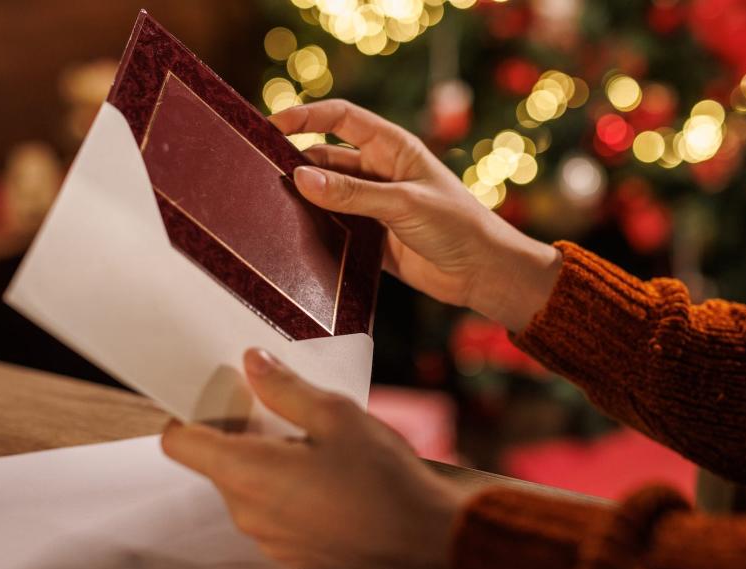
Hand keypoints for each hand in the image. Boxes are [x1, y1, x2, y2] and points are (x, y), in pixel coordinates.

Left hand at [161, 349, 470, 568]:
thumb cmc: (382, 475)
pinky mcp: (292, 555)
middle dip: (239, 435)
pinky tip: (329, 482)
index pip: (179, 443)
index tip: (223, 398)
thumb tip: (250, 362)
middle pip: (216, 464)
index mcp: (246, 474)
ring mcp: (268, 541)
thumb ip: (284, 388)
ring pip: (245, 489)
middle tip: (286, 413)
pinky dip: (284, 493)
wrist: (427, 541)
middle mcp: (246, 513)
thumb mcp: (336, 415)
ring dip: (265, 465)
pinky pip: (270, 514)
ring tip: (315, 448)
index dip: (190, 415)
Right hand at [270, 100, 561, 332]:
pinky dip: (316, 231)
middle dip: (297, 162)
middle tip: (263, 174)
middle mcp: (380, 173)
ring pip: (327, 196)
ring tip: (271, 204)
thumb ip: (352, 193)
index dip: (308, 117)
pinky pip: (335, 229)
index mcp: (393, 149)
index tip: (274, 124)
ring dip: (305, 199)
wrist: (481, 273)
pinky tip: (294, 236)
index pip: (343, 119)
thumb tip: (301, 178)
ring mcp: (373, 206)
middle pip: (327, 158)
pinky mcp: (371, 239)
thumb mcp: (402, 203)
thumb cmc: (457, 226)